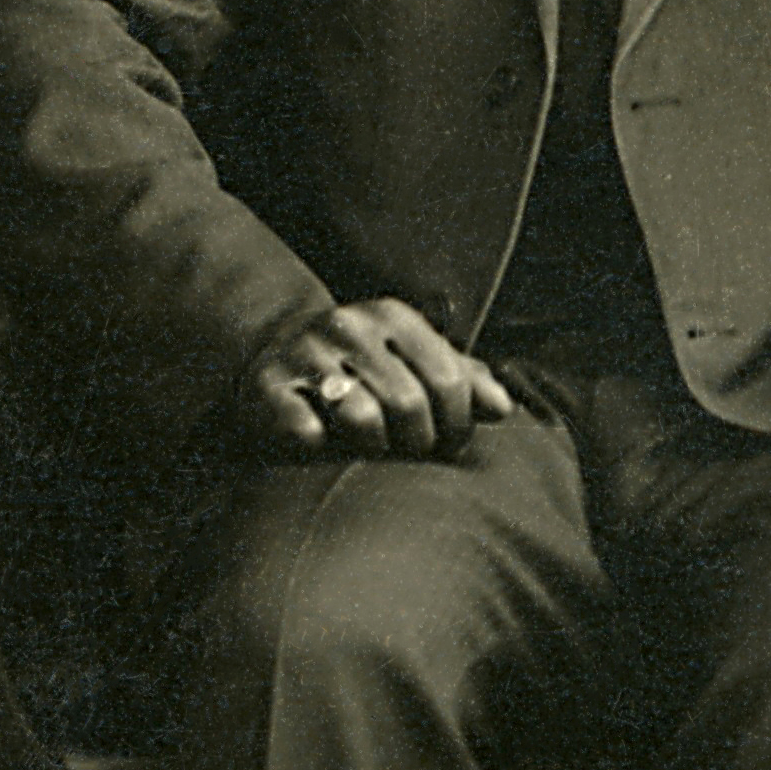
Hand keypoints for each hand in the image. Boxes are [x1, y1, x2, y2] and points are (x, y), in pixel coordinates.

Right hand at [251, 298, 511, 456]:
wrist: (277, 354)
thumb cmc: (366, 371)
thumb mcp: (415, 364)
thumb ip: (464, 381)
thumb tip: (503, 409)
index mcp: (394, 317)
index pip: (448, 381)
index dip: (457, 425)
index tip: (448, 444)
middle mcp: (349, 324)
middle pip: (409, 404)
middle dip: (417, 442)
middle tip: (410, 452)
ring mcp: (305, 351)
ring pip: (361, 417)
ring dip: (372, 447)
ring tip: (371, 448)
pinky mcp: (267, 384)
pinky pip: (304, 430)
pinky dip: (317, 445)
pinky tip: (319, 443)